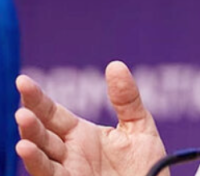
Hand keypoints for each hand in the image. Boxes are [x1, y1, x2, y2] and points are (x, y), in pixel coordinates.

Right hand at [15, 61, 166, 175]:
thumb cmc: (146, 165)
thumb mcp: (139, 127)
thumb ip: (127, 99)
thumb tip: (115, 65)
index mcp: (81, 134)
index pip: (52, 113)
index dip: (37, 98)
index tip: (23, 81)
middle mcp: (70, 152)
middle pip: (42, 131)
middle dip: (31, 117)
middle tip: (22, 101)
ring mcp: (69, 170)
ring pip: (41, 153)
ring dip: (30, 138)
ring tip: (23, 119)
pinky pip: (50, 174)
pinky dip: (37, 162)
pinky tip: (27, 149)